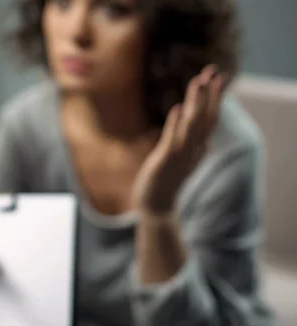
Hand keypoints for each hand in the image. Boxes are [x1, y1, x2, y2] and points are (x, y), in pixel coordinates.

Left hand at [133, 65, 227, 214]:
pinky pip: (173, 140)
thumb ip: (186, 136)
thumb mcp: (179, 153)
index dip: (214, 97)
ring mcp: (181, 155)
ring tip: (198, 82)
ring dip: (196, 103)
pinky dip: (176, 124)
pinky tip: (177, 108)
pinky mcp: (166, 162)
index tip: (218, 76)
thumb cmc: (166, 178)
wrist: (157, 205)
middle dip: (210, 94)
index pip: (209, 117)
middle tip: (213, 71)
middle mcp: (193, 149)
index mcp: (197, 146)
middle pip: (205, 117)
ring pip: (192, 125)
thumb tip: (191, 117)